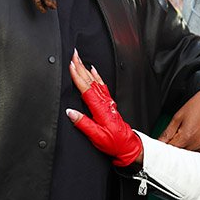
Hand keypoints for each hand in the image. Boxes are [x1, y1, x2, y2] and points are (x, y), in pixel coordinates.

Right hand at [66, 50, 142, 166]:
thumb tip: (70, 112)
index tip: (70, 65)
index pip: (86, 89)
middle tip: (73, 54)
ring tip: (79, 59)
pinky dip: (96, 76)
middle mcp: (104, 102)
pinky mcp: (108, 102)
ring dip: (86, 68)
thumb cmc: (114, 143)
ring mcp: (107, 101)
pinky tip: (92, 70)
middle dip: (80, 66)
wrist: (128, 145)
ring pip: (95, 81)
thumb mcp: (97, 137)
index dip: (77, 77)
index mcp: (100, 109)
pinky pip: (101, 85)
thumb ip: (83, 124)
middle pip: (90, 81)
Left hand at [158, 87, 199, 151]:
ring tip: (185, 134)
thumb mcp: (179, 116)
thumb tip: (160, 141)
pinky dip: (193, 146)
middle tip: (173, 137)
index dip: (165, 146)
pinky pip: (198, 151)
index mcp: (187, 137)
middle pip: (180, 153)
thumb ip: (168, 132)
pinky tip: (193, 136)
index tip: (162, 142)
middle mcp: (197, 143)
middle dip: (174, 147)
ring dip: (184, 147)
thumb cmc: (199, 104)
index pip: (170, 150)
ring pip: (189, 153)